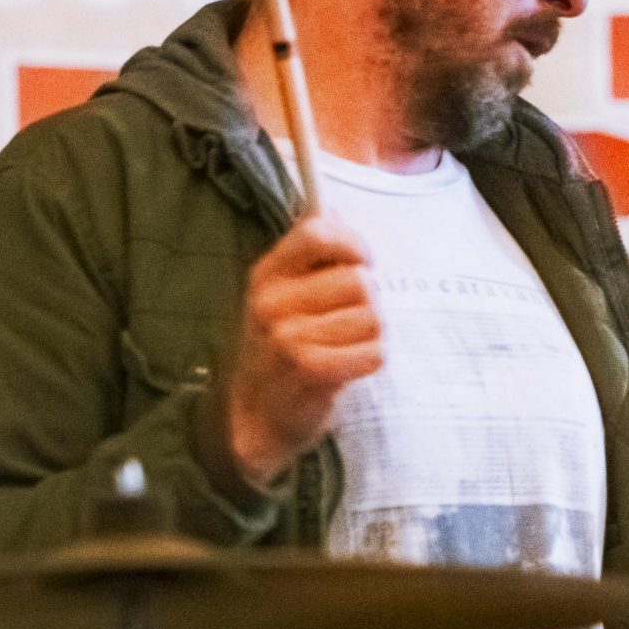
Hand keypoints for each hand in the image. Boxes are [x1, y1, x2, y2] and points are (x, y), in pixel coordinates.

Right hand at [224, 212, 382, 486]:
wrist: (254, 417)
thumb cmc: (279, 350)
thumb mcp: (281, 295)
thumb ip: (309, 256)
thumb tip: (334, 211)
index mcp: (268, 275)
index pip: (317, 232)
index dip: (352, 244)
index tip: (361, 262)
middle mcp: (273, 303)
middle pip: (359, 280)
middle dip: (367, 302)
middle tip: (347, 323)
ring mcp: (289, 338)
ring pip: (372, 317)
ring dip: (370, 335)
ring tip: (344, 347)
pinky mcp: (312, 371)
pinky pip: (374, 352)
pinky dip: (369, 360)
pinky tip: (347, 368)